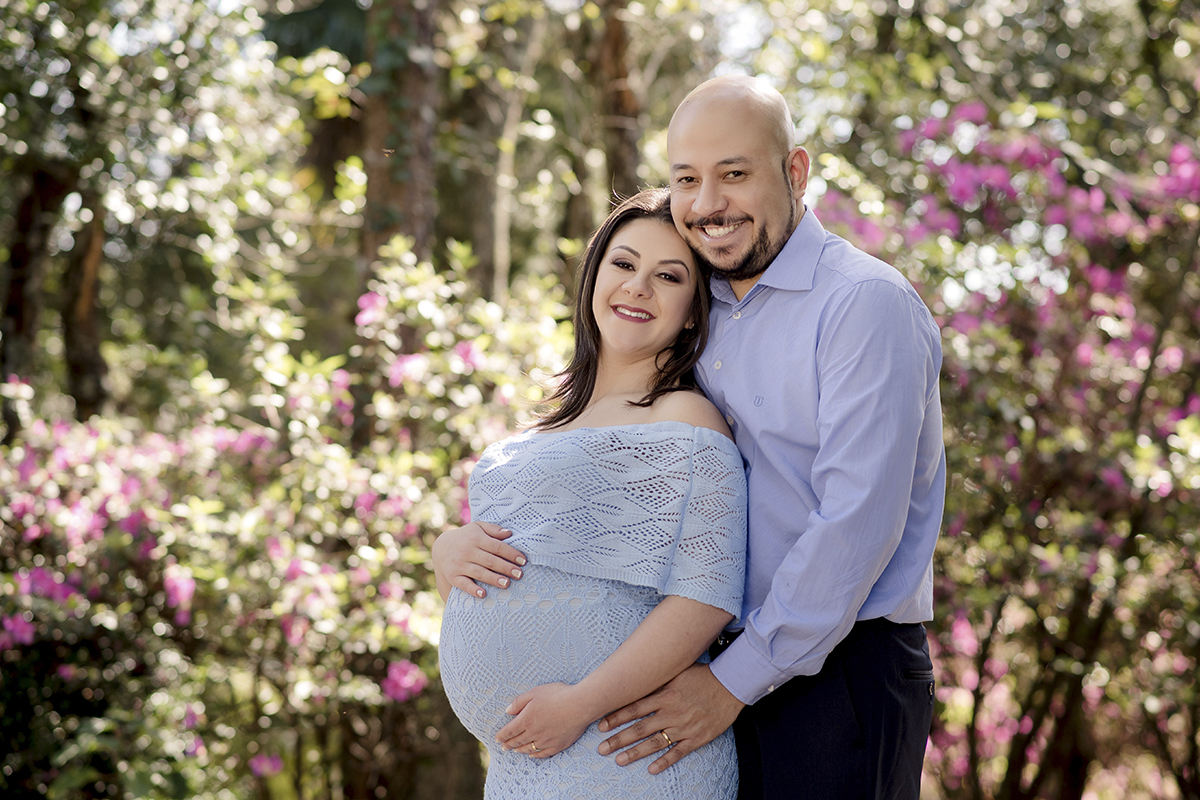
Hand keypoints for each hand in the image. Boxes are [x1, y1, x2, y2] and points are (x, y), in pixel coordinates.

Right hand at [431, 521, 525, 599]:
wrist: (441, 547)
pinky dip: (473, 589)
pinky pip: (464, 584)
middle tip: (519, 574)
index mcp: (476, 538)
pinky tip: (483, 594)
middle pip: (490, 560)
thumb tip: (509, 533)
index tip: (523, 561)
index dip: (511, 554)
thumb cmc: (466, 537)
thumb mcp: (477, 527)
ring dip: (493, 579)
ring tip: (507, 584)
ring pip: (479, 572)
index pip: (497, 546)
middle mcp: (467, 551)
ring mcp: (459, 564)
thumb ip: (493, 529)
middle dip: (506, 568)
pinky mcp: (453, 576)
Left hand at [495, 682, 593, 758]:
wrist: (580, 705)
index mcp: (526, 719)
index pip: (510, 730)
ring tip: (515, 751)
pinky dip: (536, 755)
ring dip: (520, 750)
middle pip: (518, 741)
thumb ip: (519, 702)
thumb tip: (508, 711)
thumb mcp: (535, 692)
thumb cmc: (558, 695)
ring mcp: (546, 740)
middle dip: (509, 744)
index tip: (497, 739)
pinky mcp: (558, 744)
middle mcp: (534, 732)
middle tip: (503, 747)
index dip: (502, 735)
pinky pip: (543, 753)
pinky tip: (532, 755)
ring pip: (529, 748)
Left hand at [596, 664, 743, 773]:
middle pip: (639, 728)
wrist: (729, 686)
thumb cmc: (701, 675)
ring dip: (635, 752)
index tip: (600, 725)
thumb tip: (636, 679)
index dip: (616, 717)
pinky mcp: (696, 738)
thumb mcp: (676, 672)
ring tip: (619, 760)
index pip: (634, 708)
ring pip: (654, 743)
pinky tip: (651, 769)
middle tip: (601, 748)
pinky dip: (665, 761)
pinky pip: (678, 752)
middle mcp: (670, 713)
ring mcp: (683, 727)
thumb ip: (657, 680)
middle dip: (618, 739)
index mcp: (664, 696)